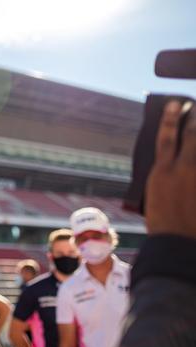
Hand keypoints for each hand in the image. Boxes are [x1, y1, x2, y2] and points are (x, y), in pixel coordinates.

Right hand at [145, 101, 195, 238]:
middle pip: (191, 135)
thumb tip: (172, 161)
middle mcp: (181, 169)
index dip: (170, 118)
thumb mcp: (155, 194)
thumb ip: (165, 175)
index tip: (175, 104)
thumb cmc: (162, 222)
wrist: (177, 241)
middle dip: (195, 118)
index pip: (166, 136)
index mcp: (161, 171)